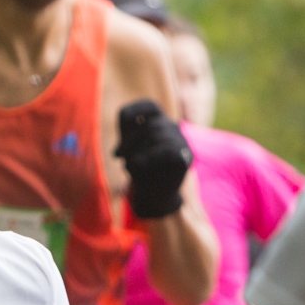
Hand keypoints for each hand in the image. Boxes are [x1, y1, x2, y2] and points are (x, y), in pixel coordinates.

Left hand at [115, 100, 191, 219]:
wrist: (155, 198)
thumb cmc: (141, 171)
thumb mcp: (129, 151)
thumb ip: (128, 137)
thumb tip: (124, 142)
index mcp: (160, 123)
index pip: (150, 107)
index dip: (136, 109)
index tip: (125, 121)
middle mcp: (174, 129)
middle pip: (149, 125)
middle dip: (130, 140)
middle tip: (118, 156)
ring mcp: (182, 142)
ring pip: (157, 135)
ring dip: (137, 151)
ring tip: (129, 167)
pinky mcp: (186, 157)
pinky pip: (166, 150)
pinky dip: (147, 159)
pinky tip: (139, 169)